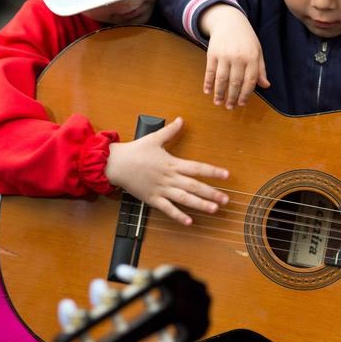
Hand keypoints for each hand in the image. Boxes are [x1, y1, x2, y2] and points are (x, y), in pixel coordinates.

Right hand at [104, 117, 229, 224]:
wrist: (115, 164)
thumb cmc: (135, 151)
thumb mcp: (154, 138)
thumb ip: (170, 131)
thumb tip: (181, 120)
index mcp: (172, 163)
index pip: (197, 168)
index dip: (213, 172)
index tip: (226, 175)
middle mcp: (169, 178)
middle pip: (194, 186)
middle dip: (211, 193)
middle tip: (226, 199)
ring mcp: (161, 190)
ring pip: (184, 199)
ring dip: (200, 204)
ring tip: (214, 209)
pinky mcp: (152, 199)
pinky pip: (167, 209)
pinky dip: (178, 216)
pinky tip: (189, 221)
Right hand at [199, 4, 269, 108]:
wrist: (229, 20)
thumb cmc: (246, 39)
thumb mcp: (257, 51)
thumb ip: (261, 69)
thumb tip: (266, 86)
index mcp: (252, 58)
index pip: (250, 81)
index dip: (245, 94)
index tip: (242, 104)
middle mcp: (238, 57)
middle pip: (235, 82)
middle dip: (232, 97)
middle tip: (230, 108)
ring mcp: (224, 55)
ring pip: (222, 79)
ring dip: (219, 93)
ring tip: (218, 103)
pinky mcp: (212, 53)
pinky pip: (210, 71)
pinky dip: (208, 82)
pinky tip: (207, 91)